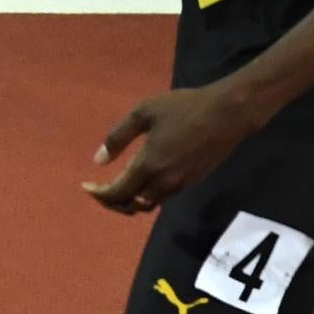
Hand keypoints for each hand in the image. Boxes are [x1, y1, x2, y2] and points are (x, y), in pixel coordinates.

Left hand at [82, 85, 256, 214]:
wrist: (228, 113)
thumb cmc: (184, 107)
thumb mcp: (144, 113)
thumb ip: (118, 137)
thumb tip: (98, 161)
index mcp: (148, 165)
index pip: (116, 193)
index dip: (98, 195)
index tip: (85, 186)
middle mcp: (162, 182)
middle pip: (129, 205)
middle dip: (110, 201)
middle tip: (98, 189)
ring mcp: (179, 185)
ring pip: (146, 205)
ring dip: (128, 201)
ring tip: (117, 187)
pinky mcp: (191, 182)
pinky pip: (161, 198)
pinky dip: (145, 196)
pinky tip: (141, 181)